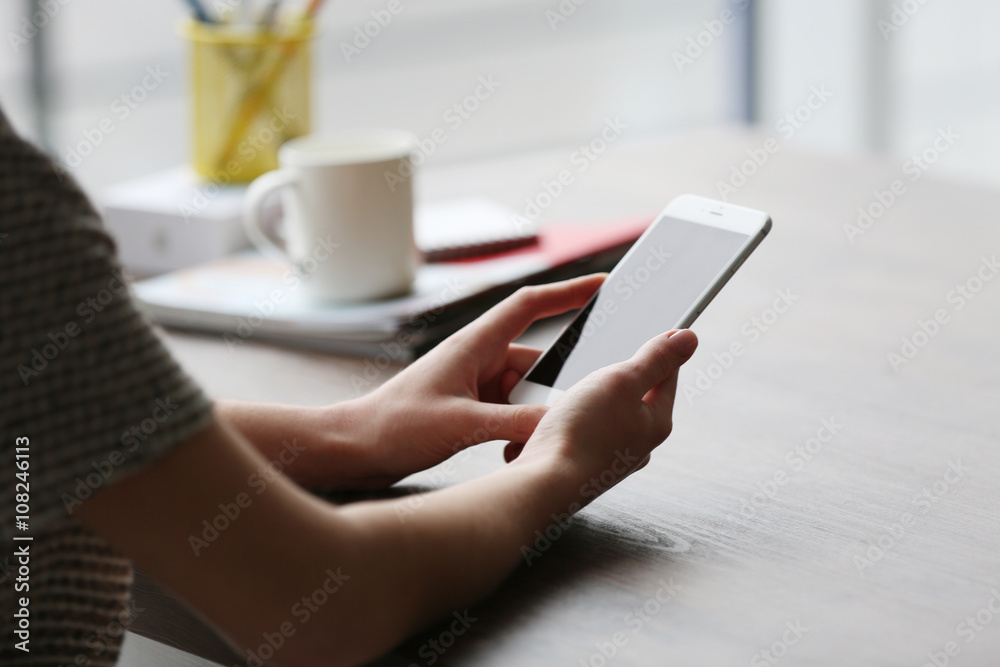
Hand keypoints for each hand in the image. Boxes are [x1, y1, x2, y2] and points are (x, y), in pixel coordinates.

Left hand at [351, 274, 608, 485]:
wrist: (353, 449)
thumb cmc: (393, 427)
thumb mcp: (462, 425)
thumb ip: (515, 424)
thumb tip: (561, 424)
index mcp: (473, 346)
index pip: (529, 306)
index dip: (568, 291)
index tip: (602, 284)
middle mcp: (477, 360)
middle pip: (535, 364)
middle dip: (554, 390)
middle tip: (573, 412)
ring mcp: (473, 385)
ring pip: (525, 394)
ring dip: (532, 419)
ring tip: (530, 443)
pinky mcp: (468, 409)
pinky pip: (509, 413)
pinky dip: (518, 432)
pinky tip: (515, 454)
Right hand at [507, 329, 697, 501]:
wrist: (541, 485)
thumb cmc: (580, 434)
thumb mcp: (622, 381)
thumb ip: (655, 358)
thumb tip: (689, 338)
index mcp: (655, 423)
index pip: (667, 375)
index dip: (660, 347)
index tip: (655, 327)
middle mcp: (638, 444)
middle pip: (636, 395)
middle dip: (618, 374)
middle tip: (602, 356)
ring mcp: (610, 458)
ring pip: (606, 414)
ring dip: (591, 397)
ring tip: (572, 390)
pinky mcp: (583, 465)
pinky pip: (584, 431)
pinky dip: (573, 418)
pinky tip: (557, 417)